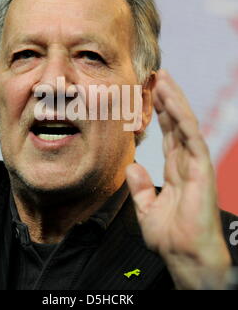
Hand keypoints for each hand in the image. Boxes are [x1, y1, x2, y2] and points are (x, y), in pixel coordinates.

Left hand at [126, 69, 230, 289]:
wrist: (184, 256)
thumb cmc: (170, 236)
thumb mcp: (147, 208)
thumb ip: (139, 187)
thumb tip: (131, 166)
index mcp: (175, 168)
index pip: (168, 134)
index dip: (159, 113)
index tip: (150, 94)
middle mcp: (186, 161)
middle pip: (176, 123)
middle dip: (167, 99)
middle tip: (157, 76)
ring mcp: (195, 163)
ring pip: (185, 123)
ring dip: (174, 99)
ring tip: (163, 78)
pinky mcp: (201, 168)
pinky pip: (191, 136)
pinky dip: (182, 117)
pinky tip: (171, 100)